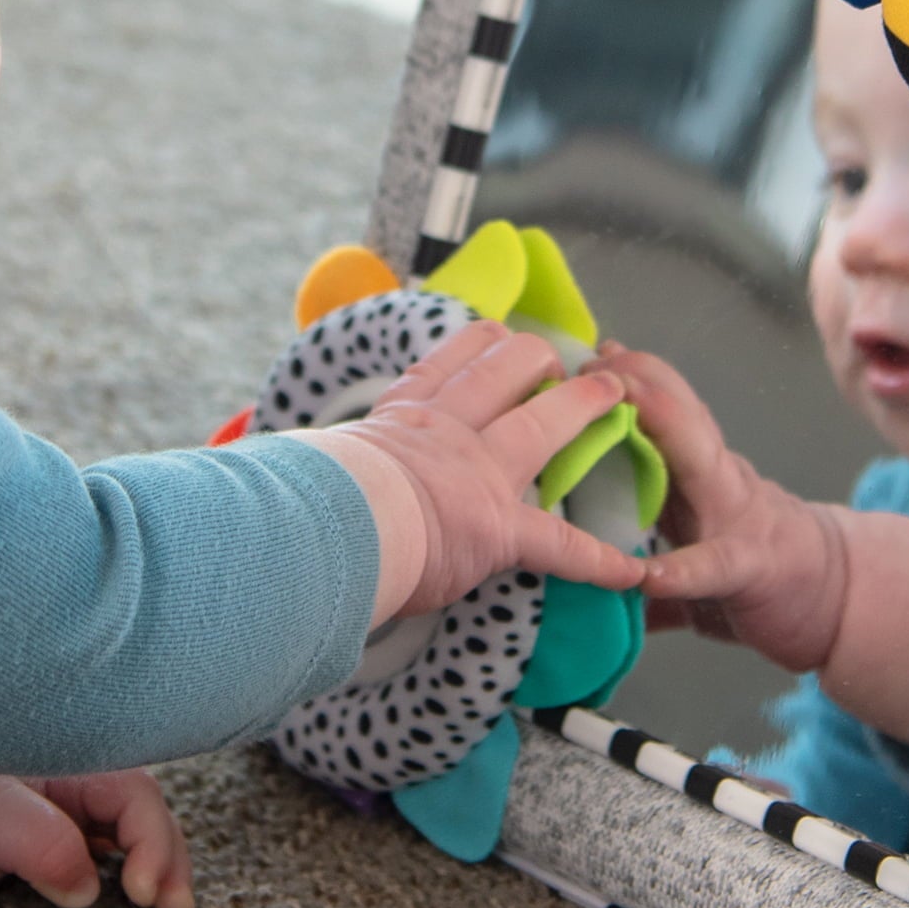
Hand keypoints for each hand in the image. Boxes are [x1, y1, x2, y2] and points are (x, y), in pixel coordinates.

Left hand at [0, 713, 194, 907]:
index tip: (144, 892)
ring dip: (151, 871)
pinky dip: (118, 883)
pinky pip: (93, 862)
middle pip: (141, 814)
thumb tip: (91, 888)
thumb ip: (39, 844)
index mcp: (62, 753)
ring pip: (124, 838)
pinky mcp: (36, 849)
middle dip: (168, 858)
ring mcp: (54, 814)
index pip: (134, 793)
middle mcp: (66, 779)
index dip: (153, 840)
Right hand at [302, 317, 645, 620]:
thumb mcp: (318, 460)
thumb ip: (330, 462)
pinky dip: (598, 560)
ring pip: (544, 422)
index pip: (449, 361)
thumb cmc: (304, 497)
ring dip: (585, 406)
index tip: (498, 337)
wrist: (320, 526)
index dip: (481, 344)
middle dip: (538, 361)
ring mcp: (478, 472)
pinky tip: (630, 570)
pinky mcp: (497, 525)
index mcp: (402, 416)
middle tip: (559, 365)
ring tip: (614, 395)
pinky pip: (561, 545)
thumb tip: (279, 477)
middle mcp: (447, 429)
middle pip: (504, 367)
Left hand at [596, 342, 845, 670]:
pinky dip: (680, 569)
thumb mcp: (692, 544)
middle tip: (591, 364)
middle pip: (681, 413)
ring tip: (618, 409)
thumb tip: (581, 563)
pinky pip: (713, 564)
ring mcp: (737, 518)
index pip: (667, 408)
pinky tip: (648, 576)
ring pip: (701, 457)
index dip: (630, 376)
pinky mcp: (750, 569)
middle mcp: (719, 480)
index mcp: (700, 472)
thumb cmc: (756, 569)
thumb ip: (643, 547)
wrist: (837, 598)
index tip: (592, 355)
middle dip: (636, 381)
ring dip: (661, 425)